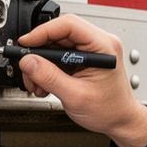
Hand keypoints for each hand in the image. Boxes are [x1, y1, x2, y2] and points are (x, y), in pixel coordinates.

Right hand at [16, 14, 146, 146]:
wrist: (120, 121)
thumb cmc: (110, 110)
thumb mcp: (75, 96)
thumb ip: (49, 77)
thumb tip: (28, 61)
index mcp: (103, 45)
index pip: (68, 25)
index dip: (42, 32)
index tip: (26, 43)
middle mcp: (98, 43)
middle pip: (59, 34)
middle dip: (39, 54)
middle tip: (28, 69)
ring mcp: (90, 50)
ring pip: (55, 46)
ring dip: (41, 65)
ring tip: (38, 83)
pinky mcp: (83, 59)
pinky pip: (59, 56)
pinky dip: (47, 69)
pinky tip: (45, 83)